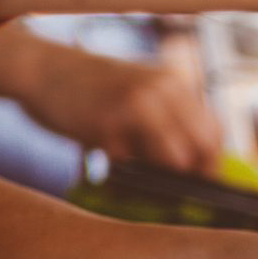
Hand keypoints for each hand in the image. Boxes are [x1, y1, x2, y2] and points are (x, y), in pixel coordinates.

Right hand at [24, 46, 222, 174]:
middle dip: (191, 176)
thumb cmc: (93, 87)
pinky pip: (130, 165)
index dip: (209, 163)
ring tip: (136, 172)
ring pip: (173, 161)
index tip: (198, 182)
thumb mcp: (139, 89)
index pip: (213, 132)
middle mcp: (162, 91)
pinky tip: (108, 159)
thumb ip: (168, 118)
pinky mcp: (106, 126)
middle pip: (200, 149)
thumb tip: (195, 166)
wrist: (44, 69)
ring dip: (160, 178)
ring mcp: (135, 107)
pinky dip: (125, 173)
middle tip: (172, 190)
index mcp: (174, 83)